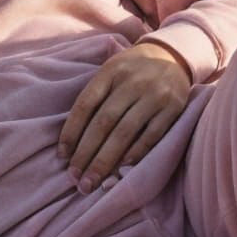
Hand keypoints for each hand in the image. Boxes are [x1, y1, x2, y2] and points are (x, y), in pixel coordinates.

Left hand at [58, 41, 190, 189]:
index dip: (71, 132)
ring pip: (124, 132)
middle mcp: (132, 82)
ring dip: (106, 160)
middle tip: (76, 179)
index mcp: (111, 72)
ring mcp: (154, 95)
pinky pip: (151, 135)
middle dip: (86, 154)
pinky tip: (122, 168)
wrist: (172, 55)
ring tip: (93, 181)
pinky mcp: (173, 108)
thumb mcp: (111, 71)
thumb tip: (72, 141)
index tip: (63, 156)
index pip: (85, 104)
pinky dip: (136, 153)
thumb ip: (94, 97)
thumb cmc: (132, 70)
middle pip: (103, 123)